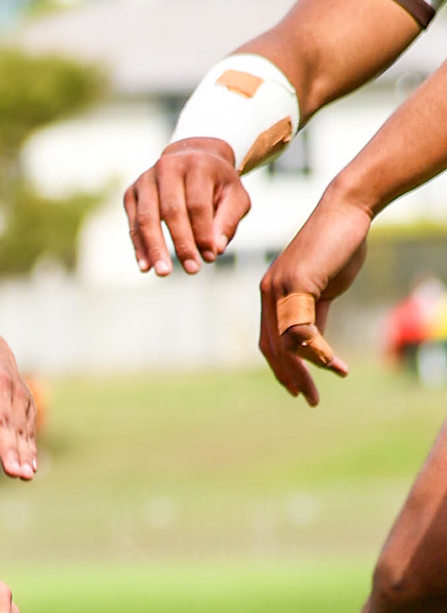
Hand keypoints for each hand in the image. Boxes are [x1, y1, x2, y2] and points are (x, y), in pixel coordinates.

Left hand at [0, 336, 37, 478]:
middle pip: (3, 419)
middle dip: (8, 447)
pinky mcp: (26, 400)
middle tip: (12, 472)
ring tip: (24, 476)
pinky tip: (30, 468)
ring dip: (24, 451)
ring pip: (20, 424)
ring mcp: (15, 390)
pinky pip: (29, 425)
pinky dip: (30, 446)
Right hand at [124, 138, 249, 275]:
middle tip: (192, 269)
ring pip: (146, 218)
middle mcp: (167, 167)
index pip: (197, 204)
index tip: (211, 257)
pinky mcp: (132, 192)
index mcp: (196, 165)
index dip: (203, 233)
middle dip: (181, 244)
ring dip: (154, 248)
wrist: (193, 158)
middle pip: (170, 211)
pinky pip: (133, 223)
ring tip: (163, 272)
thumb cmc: (217, 184)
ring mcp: (145, 179)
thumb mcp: (235, 197)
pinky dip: (139, 246)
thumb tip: (216, 249)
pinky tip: (146, 266)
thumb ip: (228, 221)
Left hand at [258, 195, 370, 404]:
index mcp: (271, 294)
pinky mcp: (297, 283)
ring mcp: (280, 287)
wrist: (346, 213)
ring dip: (305, 369)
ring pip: (285, 341)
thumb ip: (314, 313)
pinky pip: (303, 328)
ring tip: (322, 387)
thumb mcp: (322, 287)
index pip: (267, 340)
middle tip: (307, 399)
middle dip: (289, 376)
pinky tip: (332, 364)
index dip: (280, 366)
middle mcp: (269, 292)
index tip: (295, 387)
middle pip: (271, 346)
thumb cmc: (336, 248)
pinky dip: (317, 351)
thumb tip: (314, 343)